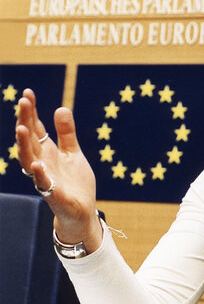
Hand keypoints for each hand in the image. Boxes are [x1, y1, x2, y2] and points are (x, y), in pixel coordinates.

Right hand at [15, 89, 101, 250]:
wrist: (81, 211)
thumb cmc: (74, 182)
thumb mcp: (73, 153)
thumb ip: (67, 133)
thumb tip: (61, 108)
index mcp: (47, 152)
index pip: (36, 129)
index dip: (31, 112)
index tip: (27, 93)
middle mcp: (42, 163)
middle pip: (29, 140)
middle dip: (25, 121)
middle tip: (23, 101)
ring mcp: (45, 178)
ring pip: (29, 160)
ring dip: (24, 145)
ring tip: (21, 128)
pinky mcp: (54, 194)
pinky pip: (44, 184)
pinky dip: (40, 175)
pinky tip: (38, 165)